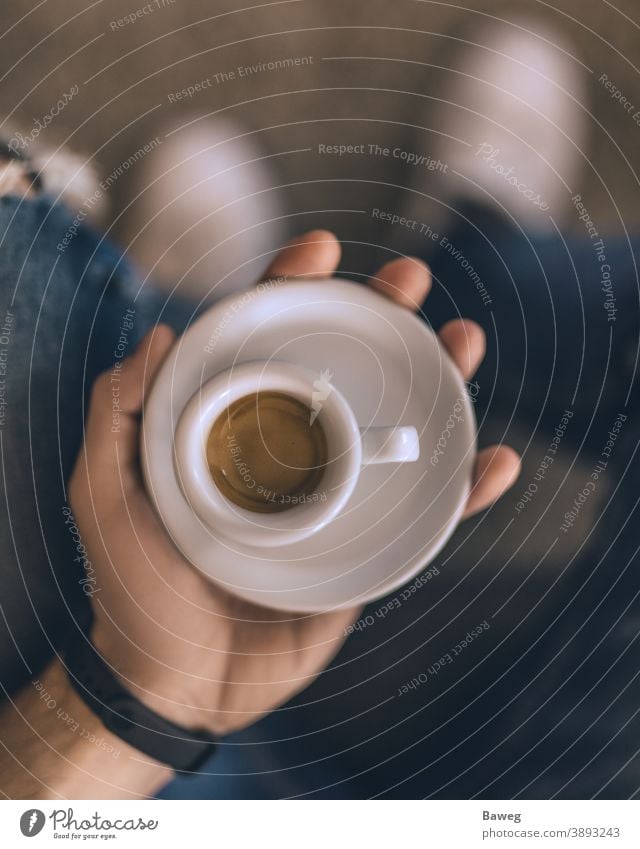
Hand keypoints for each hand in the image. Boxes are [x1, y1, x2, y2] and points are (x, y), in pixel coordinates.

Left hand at [69, 230, 519, 738]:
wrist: (178, 683)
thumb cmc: (135, 589)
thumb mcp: (105, 493)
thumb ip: (117, 414)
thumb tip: (159, 334)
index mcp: (232, 423)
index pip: (268, 339)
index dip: (294, 288)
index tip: (319, 253)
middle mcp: (291, 446)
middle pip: (346, 364)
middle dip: (382, 313)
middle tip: (408, 280)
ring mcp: (337, 493)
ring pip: (397, 421)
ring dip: (441, 378)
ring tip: (464, 344)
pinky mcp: (369, 544)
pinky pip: (427, 510)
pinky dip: (466, 486)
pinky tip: (496, 461)